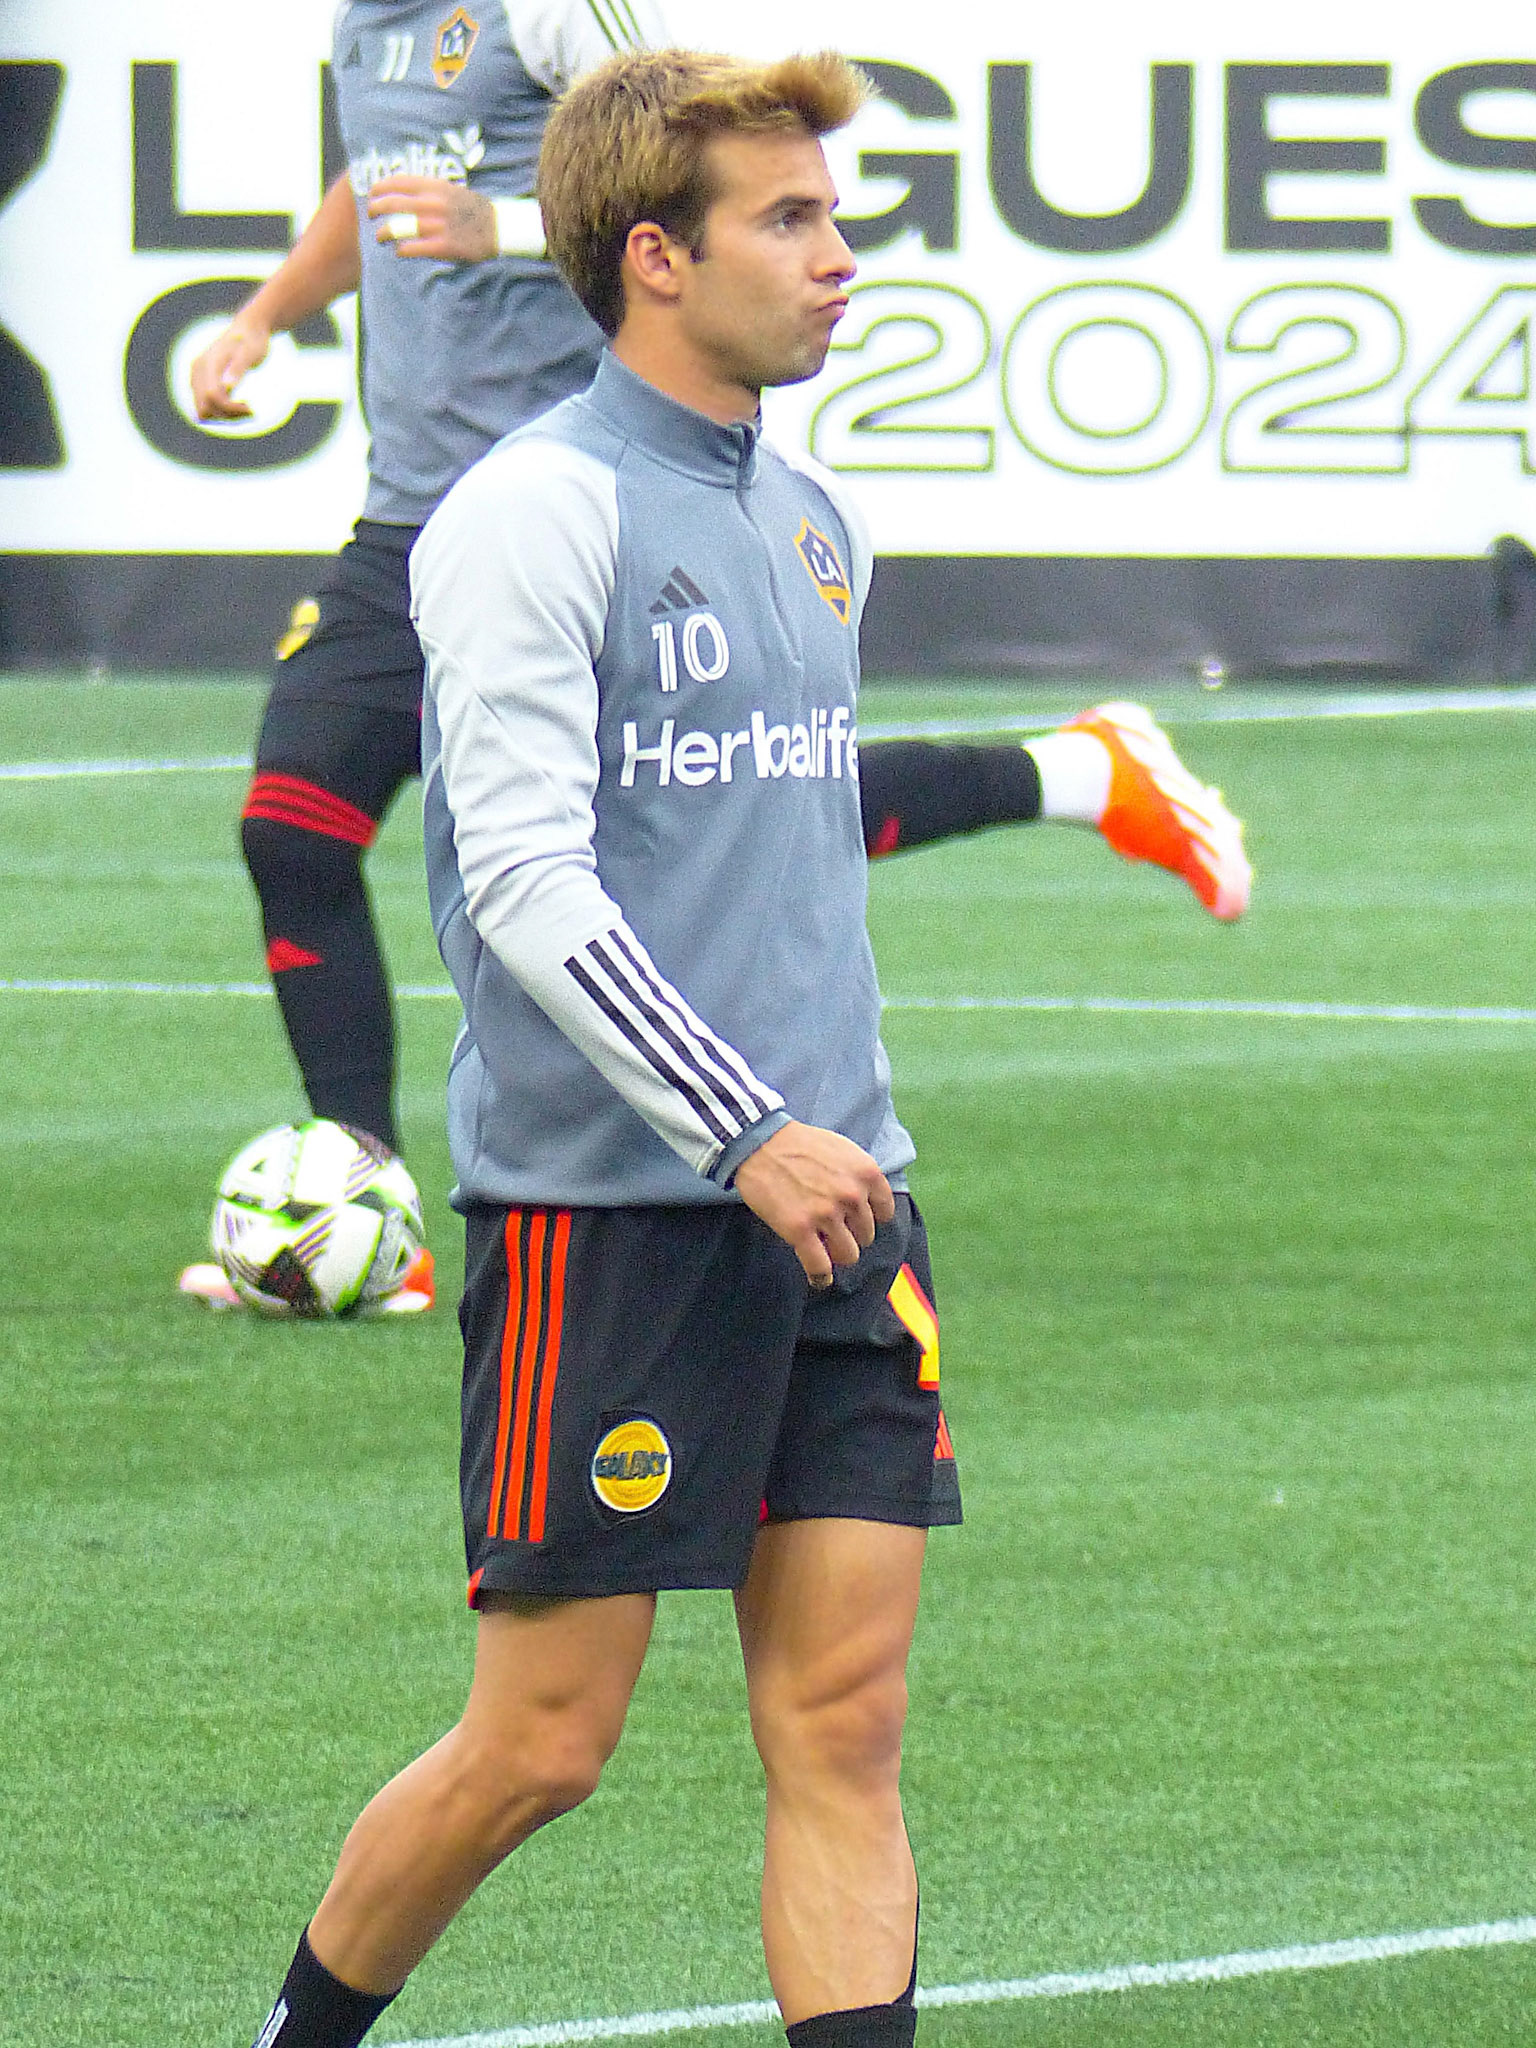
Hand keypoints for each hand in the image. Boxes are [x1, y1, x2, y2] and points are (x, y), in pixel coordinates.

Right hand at [189, 318, 270, 419]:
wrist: (248, 329)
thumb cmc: (252, 341)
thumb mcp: (250, 353)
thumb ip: (238, 368)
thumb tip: (227, 387)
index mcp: (207, 363)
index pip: (211, 396)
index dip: (230, 409)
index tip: (251, 408)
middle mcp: (197, 371)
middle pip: (204, 408)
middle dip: (227, 415)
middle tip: (250, 410)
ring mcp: (197, 377)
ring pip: (203, 410)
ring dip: (224, 415)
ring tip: (246, 408)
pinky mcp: (201, 382)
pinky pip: (206, 405)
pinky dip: (221, 411)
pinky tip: (239, 405)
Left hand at [366, 175, 496, 261]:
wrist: (499, 228)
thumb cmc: (473, 209)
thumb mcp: (451, 190)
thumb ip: (429, 190)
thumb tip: (404, 191)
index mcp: (434, 187)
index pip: (396, 182)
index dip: (379, 188)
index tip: (372, 194)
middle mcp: (433, 204)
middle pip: (391, 204)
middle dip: (374, 210)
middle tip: (370, 215)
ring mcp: (437, 225)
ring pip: (397, 228)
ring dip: (383, 234)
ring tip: (380, 237)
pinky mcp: (443, 246)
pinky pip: (411, 248)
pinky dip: (401, 250)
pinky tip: (399, 251)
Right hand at [733, 1121, 894, 1289]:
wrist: (759, 1144)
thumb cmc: (800, 1145)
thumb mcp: (844, 1149)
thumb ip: (860, 1176)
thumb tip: (869, 1204)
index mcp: (867, 1173)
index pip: (885, 1212)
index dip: (869, 1217)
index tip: (855, 1218)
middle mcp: (851, 1195)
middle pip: (866, 1235)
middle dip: (850, 1233)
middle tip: (831, 1226)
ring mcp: (826, 1214)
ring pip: (848, 1254)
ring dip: (837, 1253)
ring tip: (824, 1246)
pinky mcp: (800, 1230)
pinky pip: (820, 1267)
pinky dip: (820, 1277)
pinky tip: (819, 1279)